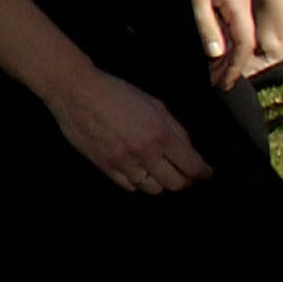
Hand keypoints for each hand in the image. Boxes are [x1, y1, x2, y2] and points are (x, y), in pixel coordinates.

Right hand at [49, 68, 212, 194]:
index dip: (203, 172)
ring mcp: (123, 162)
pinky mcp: (105, 167)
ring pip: (153, 189)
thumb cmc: (117, 92)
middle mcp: (145, 152)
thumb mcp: (154, 104)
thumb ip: (174, 129)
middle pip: (175, 183)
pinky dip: (138, 182)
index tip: (206, 173)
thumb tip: (188, 150)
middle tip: (185, 174)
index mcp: (161, 134)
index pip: (192, 166)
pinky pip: (130, 186)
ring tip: (159, 173)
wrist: (76, 92)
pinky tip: (138, 171)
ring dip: (160, 182)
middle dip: (185, 180)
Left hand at [169, 0, 256, 91]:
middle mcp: (240, 2)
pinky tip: (211, 51)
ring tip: (213, 74)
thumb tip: (216, 54)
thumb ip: (206, 25)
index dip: (236, 67)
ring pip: (235, 34)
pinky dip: (220, 40)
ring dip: (226, 55)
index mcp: (239, 4)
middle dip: (232, 65)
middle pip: (242, 41)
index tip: (225, 85)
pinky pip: (227, 24)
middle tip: (218, 85)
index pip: (244, 43)